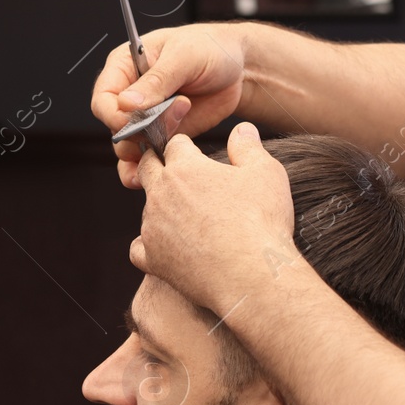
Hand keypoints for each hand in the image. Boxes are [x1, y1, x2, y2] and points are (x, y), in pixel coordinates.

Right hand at [91, 23, 250, 187]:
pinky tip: (158, 170)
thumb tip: (126, 104)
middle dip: (139, 133)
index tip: (135, 121)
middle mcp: (130, 94)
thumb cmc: (210, 48)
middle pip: (115, 127)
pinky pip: (146, 156)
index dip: (114, 116)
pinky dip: (149, 167)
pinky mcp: (163, 134)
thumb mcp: (184, 56)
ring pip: (129, 146)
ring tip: (179, 129)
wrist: (238, 68)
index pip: (103, 99)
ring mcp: (146, 117)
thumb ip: (156, 81)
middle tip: (172, 119)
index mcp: (125, 66)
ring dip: (149, 148)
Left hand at [130, 122, 298, 316]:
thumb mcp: (266, 173)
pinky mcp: (152, 258)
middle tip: (174, 171)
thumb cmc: (261, 222)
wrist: (250, 275)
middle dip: (159, 165)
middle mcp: (161, 193)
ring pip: (146, 209)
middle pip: (148, 168)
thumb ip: (248, 147)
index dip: (185, 145)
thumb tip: (242, 129)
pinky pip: (139, 248)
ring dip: (160, 208)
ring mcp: (152, 227)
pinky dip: (150, 246)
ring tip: (184, 218)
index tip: (191, 151)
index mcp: (185, 167)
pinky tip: (167, 248)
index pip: (175, 144)